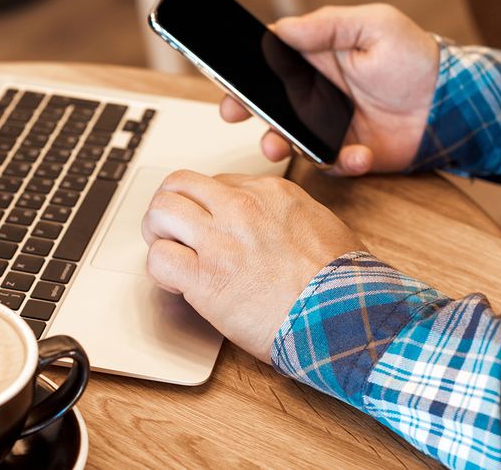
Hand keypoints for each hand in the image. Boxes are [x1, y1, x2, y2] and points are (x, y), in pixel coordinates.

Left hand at [142, 170, 364, 361]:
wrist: (342, 317)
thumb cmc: (341, 282)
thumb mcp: (320, 225)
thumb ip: (284, 216)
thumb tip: (268, 224)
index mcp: (268, 193)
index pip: (216, 183)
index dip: (206, 206)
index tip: (209, 225)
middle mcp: (239, 208)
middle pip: (178, 184)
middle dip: (170, 206)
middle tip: (174, 231)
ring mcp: (219, 241)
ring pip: (160, 211)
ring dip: (158, 233)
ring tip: (169, 253)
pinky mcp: (204, 278)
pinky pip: (158, 259)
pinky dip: (160, 272)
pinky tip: (177, 285)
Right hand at [221, 4, 439, 175]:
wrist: (453, 102)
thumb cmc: (416, 57)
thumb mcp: (374, 25)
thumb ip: (327, 25)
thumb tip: (280, 28)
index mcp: (316, 60)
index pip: (269, 65)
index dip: (244, 74)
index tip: (227, 81)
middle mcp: (316, 95)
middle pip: (269, 105)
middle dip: (247, 112)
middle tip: (233, 115)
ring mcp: (330, 127)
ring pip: (291, 140)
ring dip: (282, 145)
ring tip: (281, 147)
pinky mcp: (349, 154)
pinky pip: (332, 164)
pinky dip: (341, 162)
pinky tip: (359, 153)